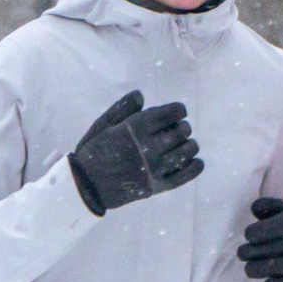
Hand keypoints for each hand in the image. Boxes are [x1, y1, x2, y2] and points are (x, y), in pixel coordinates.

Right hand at [67, 90, 198, 214]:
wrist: (86, 186)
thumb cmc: (93, 151)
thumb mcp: (102, 125)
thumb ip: (122, 108)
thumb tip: (141, 95)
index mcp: (135, 129)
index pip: (170, 114)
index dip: (179, 110)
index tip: (179, 112)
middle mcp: (147, 147)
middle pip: (180, 132)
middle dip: (184, 127)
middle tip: (181, 128)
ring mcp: (153, 168)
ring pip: (185, 152)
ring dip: (191, 145)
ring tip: (188, 143)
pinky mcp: (156, 186)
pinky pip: (183, 177)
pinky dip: (194, 168)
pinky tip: (196, 161)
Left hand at [236, 197, 282, 281]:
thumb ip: (270, 205)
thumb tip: (253, 210)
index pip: (265, 230)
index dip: (251, 234)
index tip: (250, 236)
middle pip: (266, 250)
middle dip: (247, 252)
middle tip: (242, 253)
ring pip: (273, 269)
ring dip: (254, 270)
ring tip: (249, 268)